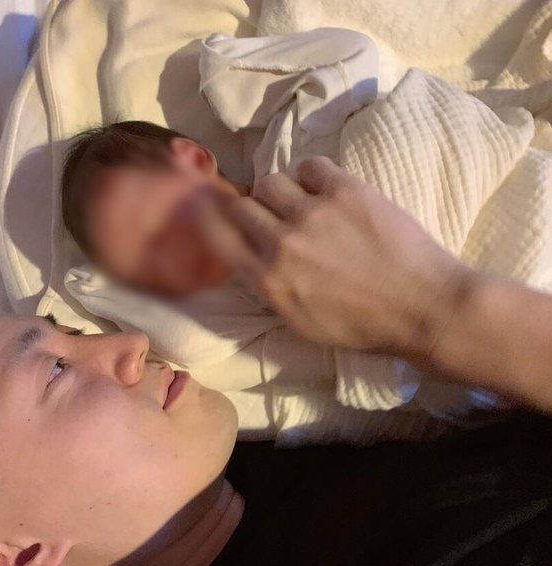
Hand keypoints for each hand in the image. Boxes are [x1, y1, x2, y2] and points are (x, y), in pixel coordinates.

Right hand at [200, 157, 475, 358]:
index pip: (218, 236)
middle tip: (274, 214)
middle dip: (253, 208)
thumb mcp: (303, 323)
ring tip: (304, 202)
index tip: (223, 216)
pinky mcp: (345, 190)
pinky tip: (328, 191)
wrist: (423, 307)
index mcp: (268, 282)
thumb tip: (255, 256)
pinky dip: (312, 176)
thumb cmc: (366, 327)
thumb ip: (271, 288)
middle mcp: (281, 244)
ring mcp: (312, 213)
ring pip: (272, 180)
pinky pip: (310, 166)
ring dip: (282, 191)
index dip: (216, 220)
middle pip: (243, 203)